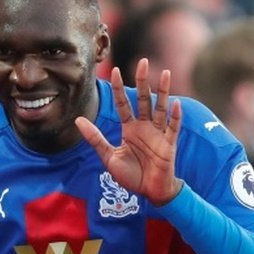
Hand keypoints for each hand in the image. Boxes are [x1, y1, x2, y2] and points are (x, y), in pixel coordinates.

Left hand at [75, 59, 182, 205]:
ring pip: (160, 108)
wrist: (149, 192)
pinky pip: (173, 127)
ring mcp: (158, 134)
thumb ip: (95, 139)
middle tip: (142, 61)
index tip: (114, 70)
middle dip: (143, 81)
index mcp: (129, 129)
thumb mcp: (108, 157)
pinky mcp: (169, 144)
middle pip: (144, 99)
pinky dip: (174, 116)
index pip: (123, 104)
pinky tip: (175, 103)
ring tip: (164, 73)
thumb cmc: (131, 176)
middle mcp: (144, 127)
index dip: (119, 88)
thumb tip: (78, 120)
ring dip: (163, 91)